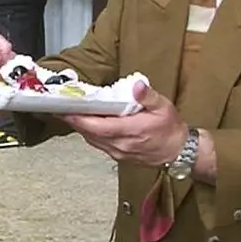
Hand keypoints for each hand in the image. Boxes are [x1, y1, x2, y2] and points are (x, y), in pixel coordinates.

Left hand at [65, 78, 187, 166]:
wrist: (178, 152)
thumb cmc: (170, 129)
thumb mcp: (163, 107)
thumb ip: (148, 96)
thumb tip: (137, 85)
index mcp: (130, 131)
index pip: (96, 126)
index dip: (78, 119)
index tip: (65, 109)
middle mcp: (120, 145)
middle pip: (89, 133)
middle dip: (74, 120)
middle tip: (62, 106)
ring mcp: (118, 152)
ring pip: (92, 140)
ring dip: (81, 127)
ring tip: (71, 113)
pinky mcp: (118, 156)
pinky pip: (99, 144)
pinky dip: (91, 133)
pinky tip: (89, 123)